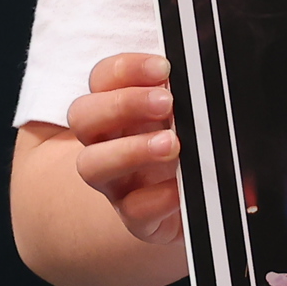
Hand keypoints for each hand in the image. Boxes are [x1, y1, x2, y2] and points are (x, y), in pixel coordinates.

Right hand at [68, 52, 184, 246]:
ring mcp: (117, 182)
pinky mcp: (137, 218)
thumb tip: (199, 74)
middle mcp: (108, 142)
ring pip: (92, 165)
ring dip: (130, 150)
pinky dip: (158, 197)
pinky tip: (181, 188)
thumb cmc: (191, 146)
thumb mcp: (188, 114)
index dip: (126, 69)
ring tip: (172, 144)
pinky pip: (133, 210)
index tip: (164, 67)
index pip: (101, 78)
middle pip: (82, 116)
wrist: (203, 202)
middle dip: (122, 104)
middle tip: (166, 102)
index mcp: (119, 109)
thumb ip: (187, 93)